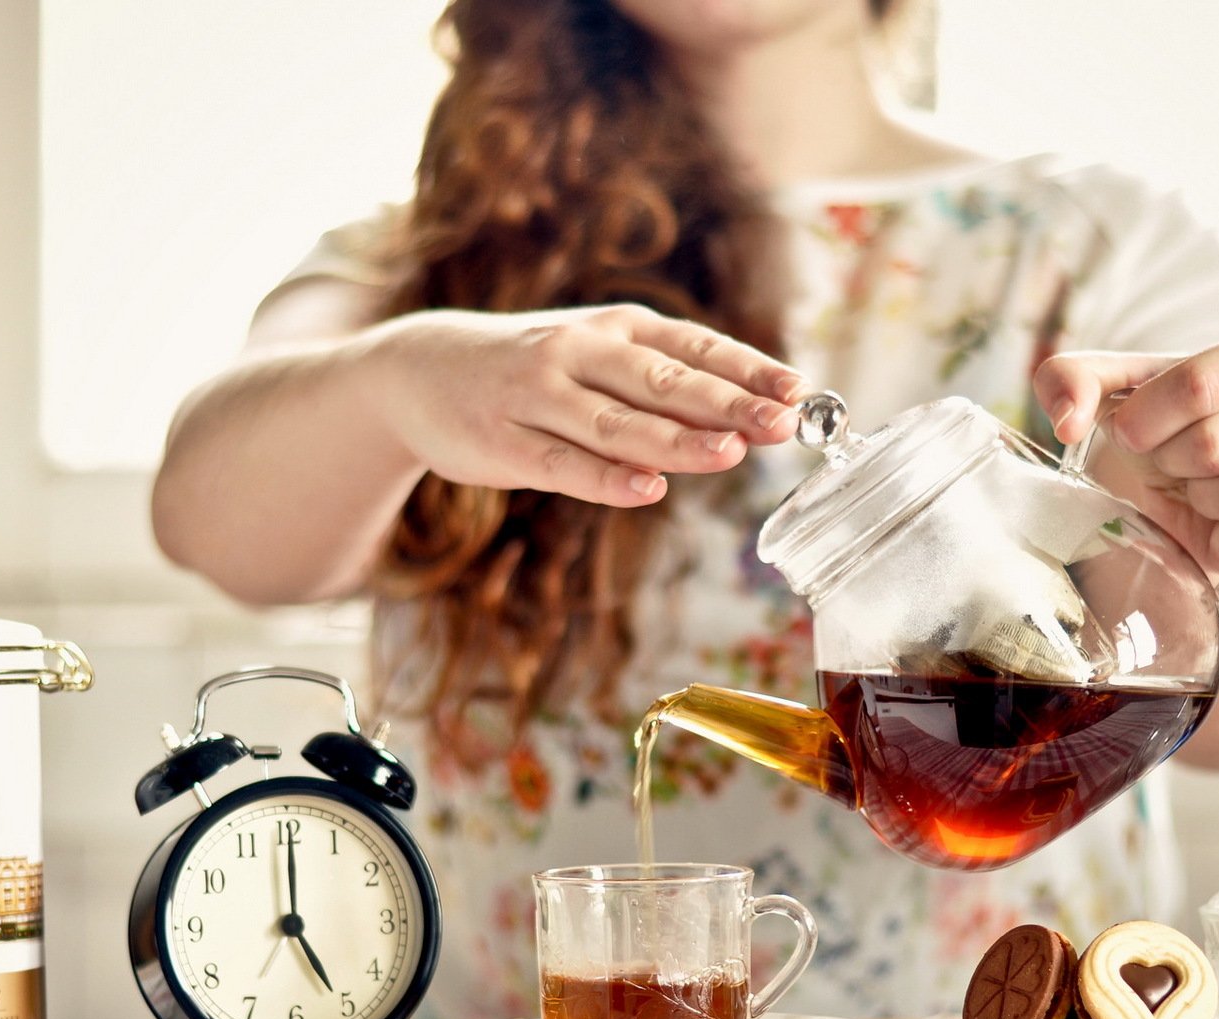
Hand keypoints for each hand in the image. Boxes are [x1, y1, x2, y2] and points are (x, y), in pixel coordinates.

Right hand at [363, 304, 803, 507]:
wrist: (418, 370)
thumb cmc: (533, 370)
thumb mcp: (598, 356)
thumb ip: (662, 384)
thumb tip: (748, 418)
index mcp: (615, 328)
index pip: (694, 346)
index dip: (749, 369)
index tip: (799, 391)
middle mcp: (579, 353)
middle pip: (664, 381)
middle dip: (728, 403)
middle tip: (782, 424)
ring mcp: (539, 397)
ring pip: (618, 422)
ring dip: (677, 440)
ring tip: (730, 454)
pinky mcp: (505, 442)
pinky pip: (563, 464)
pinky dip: (607, 478)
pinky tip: (648, 489)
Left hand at [1034, 333, 1218, 592]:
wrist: (1192, 512)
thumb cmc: (1166, 437)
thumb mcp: (1117, 393)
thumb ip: (1073, 378)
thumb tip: (1068, 419)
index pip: (1208, 381)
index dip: (1148, 412)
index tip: (1129, 429)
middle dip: (1171, 457)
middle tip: (1171, 461)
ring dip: (1201, 498)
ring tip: (1200, 491)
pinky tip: (1217, 533)